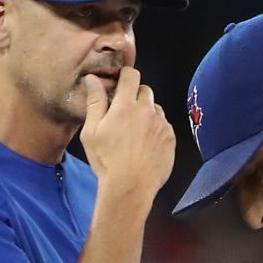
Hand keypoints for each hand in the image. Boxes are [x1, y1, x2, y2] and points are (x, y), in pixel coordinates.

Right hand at [80, 66, 174, 217]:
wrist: (130, 188)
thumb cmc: (107, 161)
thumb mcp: (91, 132)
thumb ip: (95, 102)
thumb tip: (93, 79)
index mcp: (125, 106)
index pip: (131, 75)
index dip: (125, 76)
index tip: (121, 83)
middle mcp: (147, 111)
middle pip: (145, 90)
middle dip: (135, 96)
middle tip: (125, 113)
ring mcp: (161, 124)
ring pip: (156, 108)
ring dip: (147, 113)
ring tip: (136, 132)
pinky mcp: (171, 138)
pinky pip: (164, 126)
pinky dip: (156, 129)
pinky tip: (146, 144)